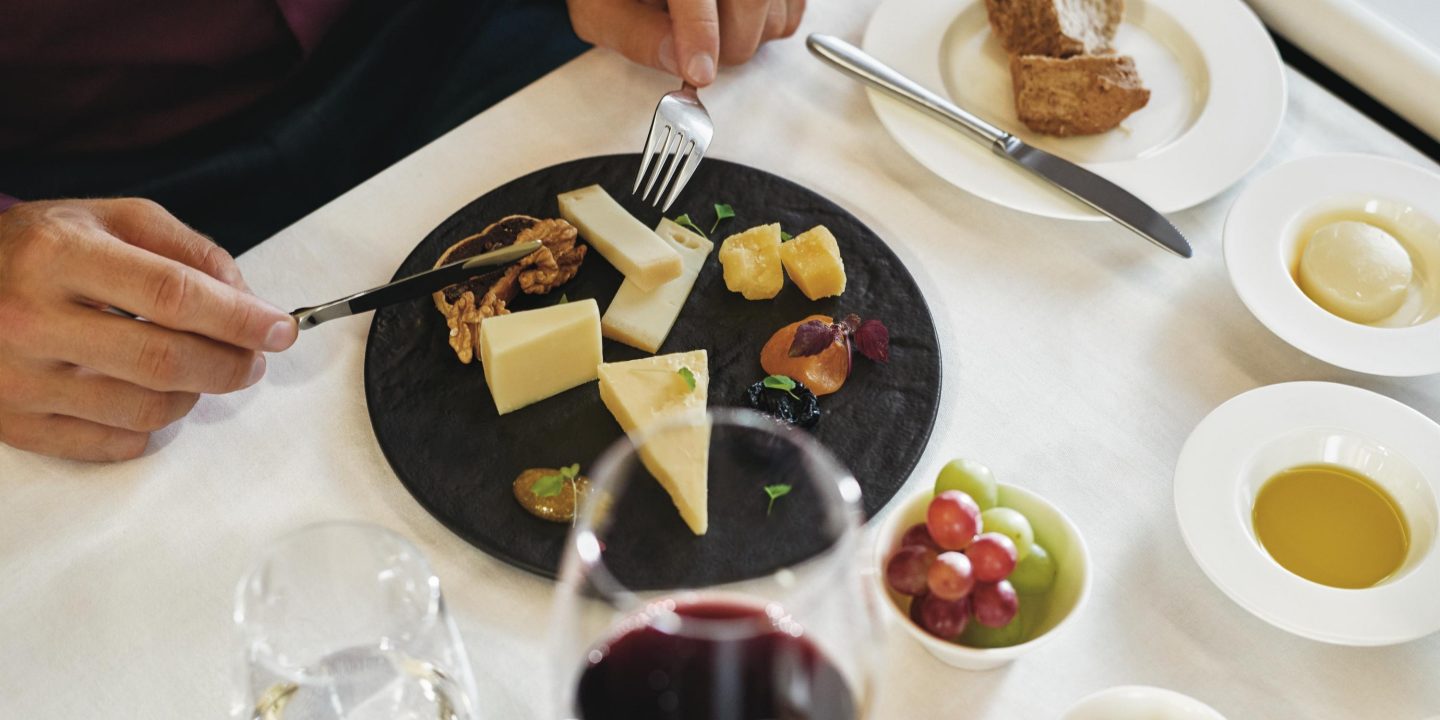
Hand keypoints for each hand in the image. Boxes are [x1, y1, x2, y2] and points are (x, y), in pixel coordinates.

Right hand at [0, 199, 297, 460]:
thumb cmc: (39, 251)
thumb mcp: (108, 219)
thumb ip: (185, 249)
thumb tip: (246, 297)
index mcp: (57, 254)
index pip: (172, 294)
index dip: (239, 317)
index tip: (280, 329)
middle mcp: (30, 318)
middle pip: (164, 359)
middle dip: (230, 364)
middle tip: (253, 358)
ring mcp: (17, 377)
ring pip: (146, 410)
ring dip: (195, 395)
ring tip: (200, 371)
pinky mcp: (14, 423)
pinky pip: (112, 443)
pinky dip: (151, 425)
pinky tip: (150, 394)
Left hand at [567, 0, 804, 85]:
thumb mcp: (603, 8)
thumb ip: (636, 33)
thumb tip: (677, 61)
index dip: (700, 35)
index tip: (697, 71)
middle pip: (752, 4)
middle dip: (724, 46)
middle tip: (695, 54)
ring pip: (775, 18)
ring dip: (743, 39)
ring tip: (707, 23)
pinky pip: (790, 16)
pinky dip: (764, 30)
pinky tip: (731, 17)